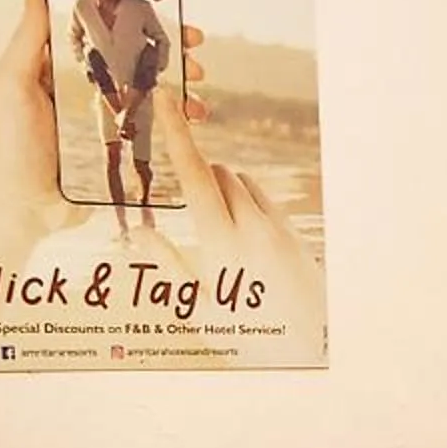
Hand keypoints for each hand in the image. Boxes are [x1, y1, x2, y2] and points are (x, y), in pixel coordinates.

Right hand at [140, 82, 320, 322]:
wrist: (310, 348)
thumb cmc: (245, 336)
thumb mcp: (199, 311)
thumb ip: (167, 265)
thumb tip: (136, 231)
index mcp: (221, 244)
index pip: (193, 174)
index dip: (176, 132)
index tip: (164, 99)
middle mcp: (252, 226)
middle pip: (215, 174)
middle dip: (197, 181)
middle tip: (191, 217)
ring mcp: (277, 227)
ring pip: (240, 183)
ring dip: (222, 192)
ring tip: (219, 237)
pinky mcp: (293, 231)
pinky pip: (263, 198)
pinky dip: (246, 202)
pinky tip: (243, 236)